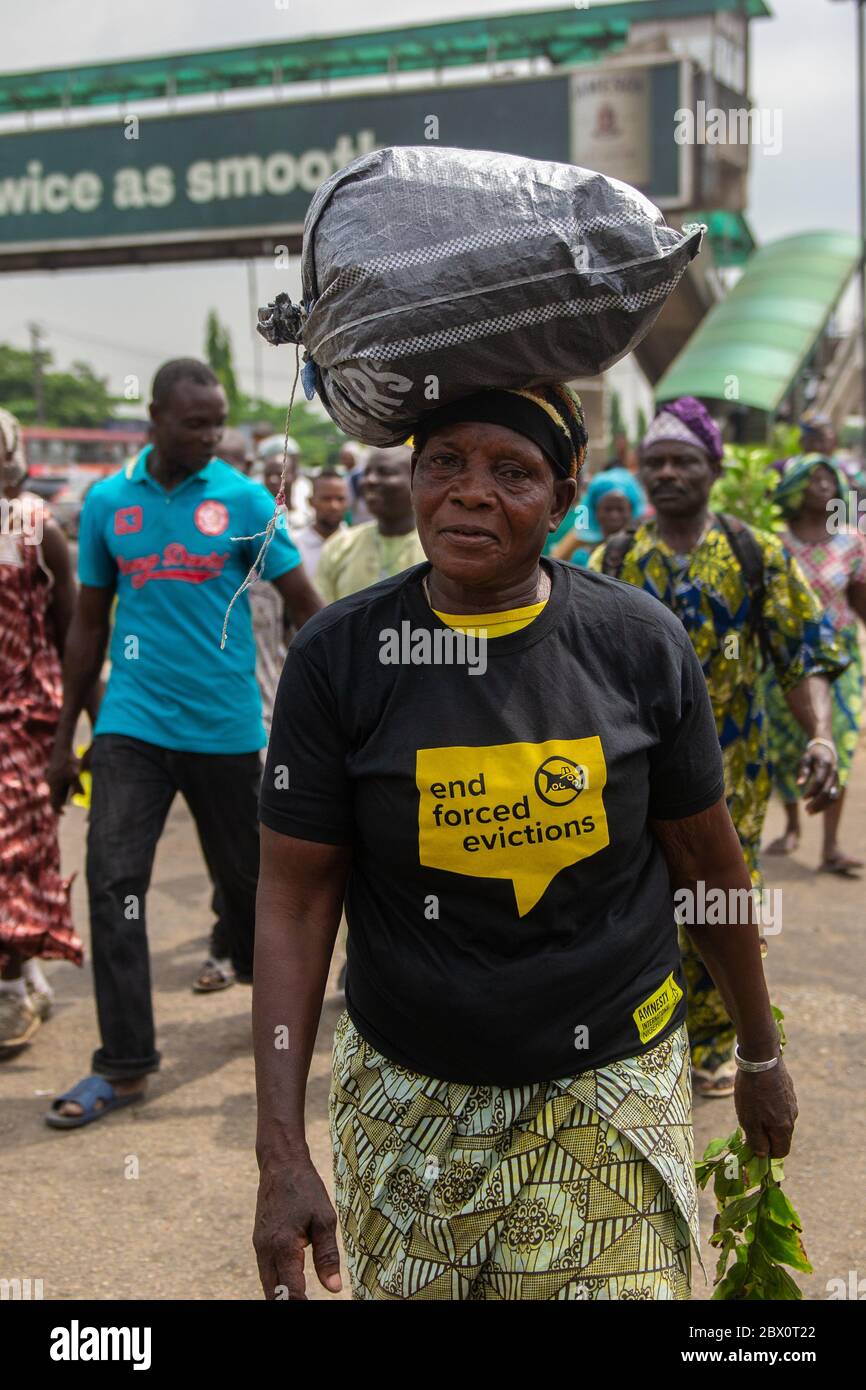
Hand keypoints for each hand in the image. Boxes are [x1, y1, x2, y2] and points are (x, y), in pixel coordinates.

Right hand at [46, 742, 83, 813]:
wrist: (63, 749)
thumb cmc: (70, 762)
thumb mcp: (75, 775)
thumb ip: (78, 787)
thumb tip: (82, 796)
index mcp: (54, 785)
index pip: (53, 802)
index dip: (57, 810)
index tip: (64, 813)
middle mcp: (51, 782)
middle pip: (55, 797)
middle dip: (61, 802)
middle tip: (68, 806)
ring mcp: (51, 777)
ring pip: (56, 791)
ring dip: (63, 795)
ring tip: (70, 794)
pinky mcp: (53, 773)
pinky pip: (57, 784)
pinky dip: (63, 788)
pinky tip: (70, 785)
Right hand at [253, 1153, 342, 1299]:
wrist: (281, 1165)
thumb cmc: (306, 1190)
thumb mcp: (325, 1220)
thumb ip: (328, 1256)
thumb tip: (334, 1288)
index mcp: (284, 1247)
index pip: (291, 1291)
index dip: (302, 1304)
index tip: (315, 1307)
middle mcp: (266, 1251)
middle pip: (273, 1294)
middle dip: (289, 1303)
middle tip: (308, 1303)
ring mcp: (259, 1247)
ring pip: (267, 1285)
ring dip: (281, 1296)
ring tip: (301, 1298)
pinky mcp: (259, 1242)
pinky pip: (266, 1272)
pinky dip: (276, 1284)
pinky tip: (290, 1287)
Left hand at [734, 1057, 797, 1157]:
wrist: (761, 1058)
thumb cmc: (752, 1092)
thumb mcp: (749, 1120)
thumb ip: (757, 1141)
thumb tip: (763, 1155)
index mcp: (784, 1128)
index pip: (781, 1152)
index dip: (768, 1153)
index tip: (753, 1144)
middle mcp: (792, 1117)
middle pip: (781, 1136)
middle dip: (766, 1134)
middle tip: (749, 1123)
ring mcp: (792, 1102)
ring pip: (780, 1119)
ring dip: (767, 1118)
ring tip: (751, 1104)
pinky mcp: (788, 1089)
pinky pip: (780, 1104)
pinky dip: (770, 1104)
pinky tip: (758, 1092)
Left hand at [796, 741, 837, 812]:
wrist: (826, 750)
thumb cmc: (813, 755)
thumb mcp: (805, 759)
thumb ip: (803, 771)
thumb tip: (799, 785)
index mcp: (825, 765)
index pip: (819, 782)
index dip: (811, 791)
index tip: (803, 798)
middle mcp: (833, 773)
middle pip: (827, 791)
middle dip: (817, 802)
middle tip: (806, 810)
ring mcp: (837, 779)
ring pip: (832, 796)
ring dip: (822, 806)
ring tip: (810, 812)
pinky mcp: (837, 784)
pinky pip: (834, 797)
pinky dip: (826, 805)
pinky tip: (817, 809)